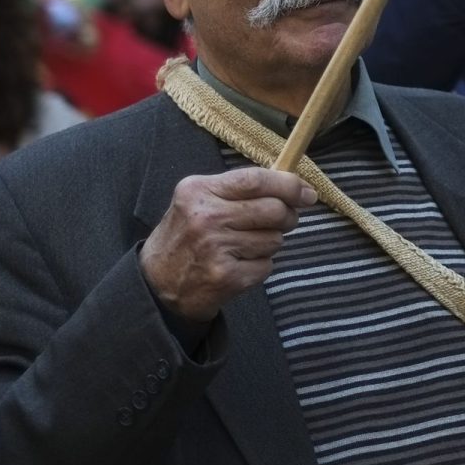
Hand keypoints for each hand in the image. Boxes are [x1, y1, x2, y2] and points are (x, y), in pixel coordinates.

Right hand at [140, 168, 314, 321]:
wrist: (157, 284)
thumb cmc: (186, 236)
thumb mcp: (198, 200)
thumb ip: (239, 190)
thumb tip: (295, 187)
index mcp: (198, 190)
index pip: (256, 180)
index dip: (289, 185)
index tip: (307, 193)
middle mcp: (205, 218)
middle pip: (273, 210)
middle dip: (288, 216)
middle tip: (283, 221)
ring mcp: (215, 248)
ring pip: (274, 239)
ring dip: (270, 243)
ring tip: (244, 246)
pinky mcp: (226, 276)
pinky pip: (267, 265)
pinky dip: (260, 266)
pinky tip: (238, 265)